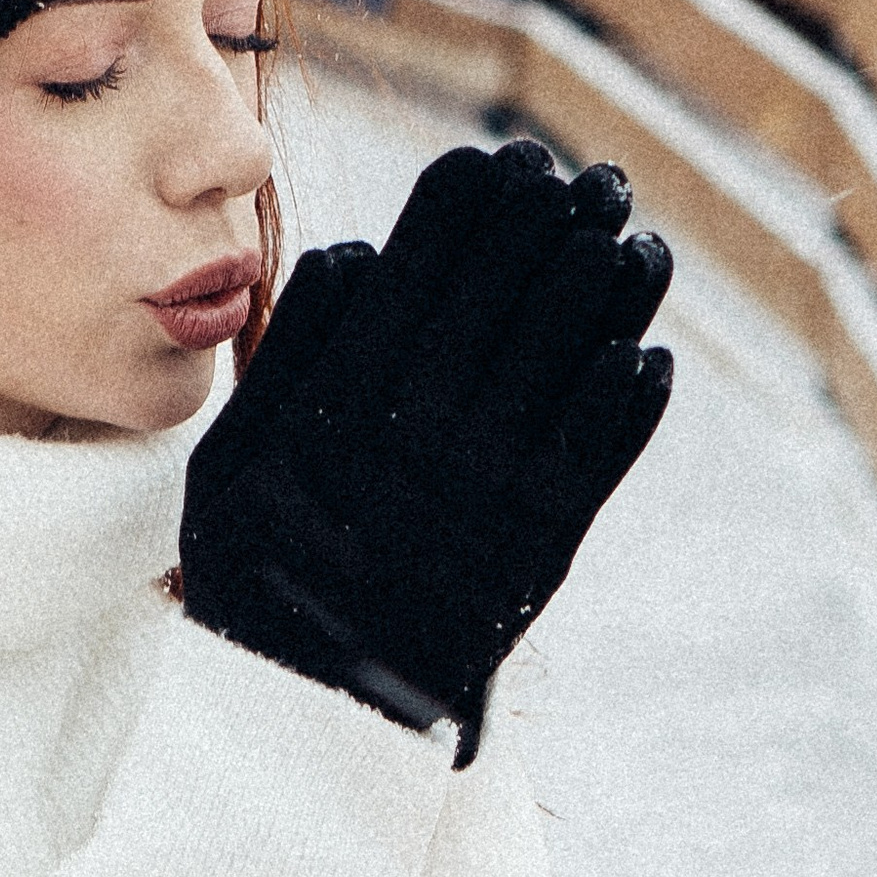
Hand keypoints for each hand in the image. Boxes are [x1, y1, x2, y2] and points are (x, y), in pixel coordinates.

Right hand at [180, 141, 673, 748]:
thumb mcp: (229, 458)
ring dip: (606, 295)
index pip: (419, 273)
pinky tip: (646, 354)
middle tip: (586, 177)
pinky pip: (599, 460)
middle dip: (549, 227)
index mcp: (339, 403)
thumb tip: (362, 251)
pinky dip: (628, 405)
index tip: (500, 157)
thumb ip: (292, 353)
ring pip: (563, 364)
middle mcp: (419, 437)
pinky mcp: (540, 552)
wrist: (309, 718)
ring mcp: (486, 494)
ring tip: (634, 238)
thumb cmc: (260, 575)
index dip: (469, 209)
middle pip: (502, 301)